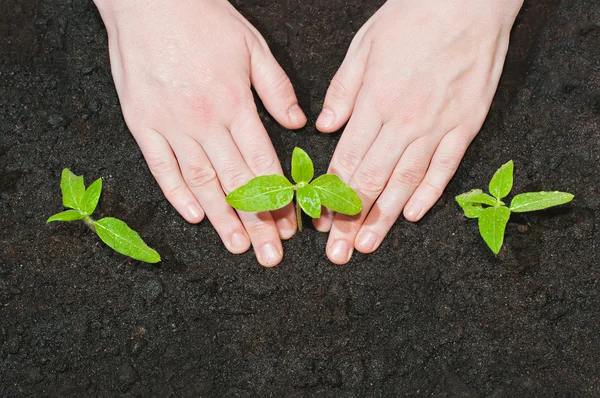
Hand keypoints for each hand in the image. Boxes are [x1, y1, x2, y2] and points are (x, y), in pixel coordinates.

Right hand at [94, 0, 306, 266]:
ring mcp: (171, 124)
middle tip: (268, 255)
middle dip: (256, 222)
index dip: (278, 199)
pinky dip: (176, 193)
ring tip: (236, 246)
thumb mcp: (253, 46)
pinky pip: (161, 166)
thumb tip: (298, 125)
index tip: (289, 226)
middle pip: (236, 182)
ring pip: (201, 181)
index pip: (262, 163)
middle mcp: (204, 120)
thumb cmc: (203, 19)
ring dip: (221, 218)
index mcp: (235, 103)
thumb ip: (277, 89)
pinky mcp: (143, 123)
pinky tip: (193, 216)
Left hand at [314, 0, 522, 263]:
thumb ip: (342, 92)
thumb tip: (324, 126)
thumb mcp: (364, 47)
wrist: (467, 1)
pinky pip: (445, 167)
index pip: (347, 160)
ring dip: (384, 217)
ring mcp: (438, 126)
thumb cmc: (412, 18)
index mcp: (374, 102)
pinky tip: (412, 215)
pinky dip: (429, 193)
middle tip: (338, 251)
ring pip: (406, 182)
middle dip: (351, 220)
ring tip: (368, 245)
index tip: (319, 220)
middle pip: (372, 180)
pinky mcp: (466, 125)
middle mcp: (404, 121)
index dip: (331, 194)